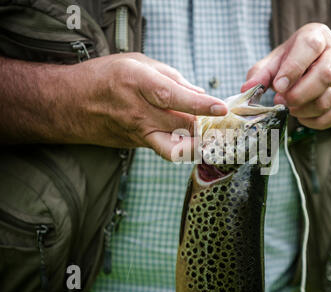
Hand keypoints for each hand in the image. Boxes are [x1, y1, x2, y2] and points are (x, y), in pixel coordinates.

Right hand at [74, 53, 226, 159]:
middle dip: (204, 124)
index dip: (200, 104)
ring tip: (204, 134)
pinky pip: (165, 147)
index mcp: (137, 82)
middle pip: (181, 125)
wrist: (69, 104)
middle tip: (216, 120)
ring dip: (195, 142)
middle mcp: (137, 111)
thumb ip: (171, 77)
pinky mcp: (136, 145)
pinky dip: (181, 142)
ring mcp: (136, 132)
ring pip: (175, 148)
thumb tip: (199, 94)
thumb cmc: (103, 76)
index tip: (221, 107)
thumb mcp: (137, 62)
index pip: (175, 97)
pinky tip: (185, 133)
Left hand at [242, 23, 330, 129]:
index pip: (309, 48)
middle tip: (282, 102)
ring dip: (305, 110)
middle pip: (325, 76)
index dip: (293, 69)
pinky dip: (316, 121)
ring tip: (291, 108)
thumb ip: (261, 73)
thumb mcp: (277, 60)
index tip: (278, 86)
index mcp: (318, 37)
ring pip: (330, 98)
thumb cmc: (297, 60)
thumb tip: (246, 89)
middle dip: (299, 94)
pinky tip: (304, 117)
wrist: (326, 63)